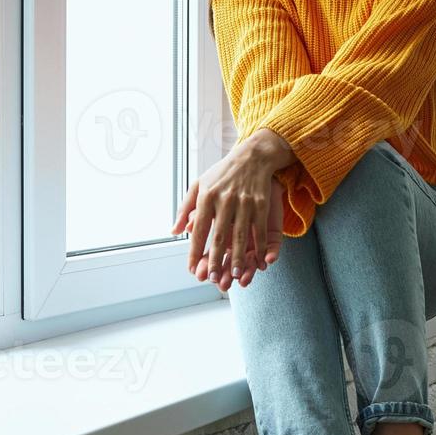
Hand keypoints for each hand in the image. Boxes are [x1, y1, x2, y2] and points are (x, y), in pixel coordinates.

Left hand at [171, 143, 284, 290]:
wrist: (252, 156)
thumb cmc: (223, 173)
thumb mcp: (199, 184)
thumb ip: (185, 208)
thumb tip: (175, 231)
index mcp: (207, 196)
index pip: (199, 229)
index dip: (195, 251)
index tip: (192, 268)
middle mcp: (224, 200)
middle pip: (219, 235)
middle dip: (216, 259)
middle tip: (213, 278)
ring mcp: (244, 202)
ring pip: (240, 235)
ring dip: (238, 257)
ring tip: (234, 274)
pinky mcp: (260, 203)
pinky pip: (259, 229)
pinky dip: (258, 246)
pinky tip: (257, 260)